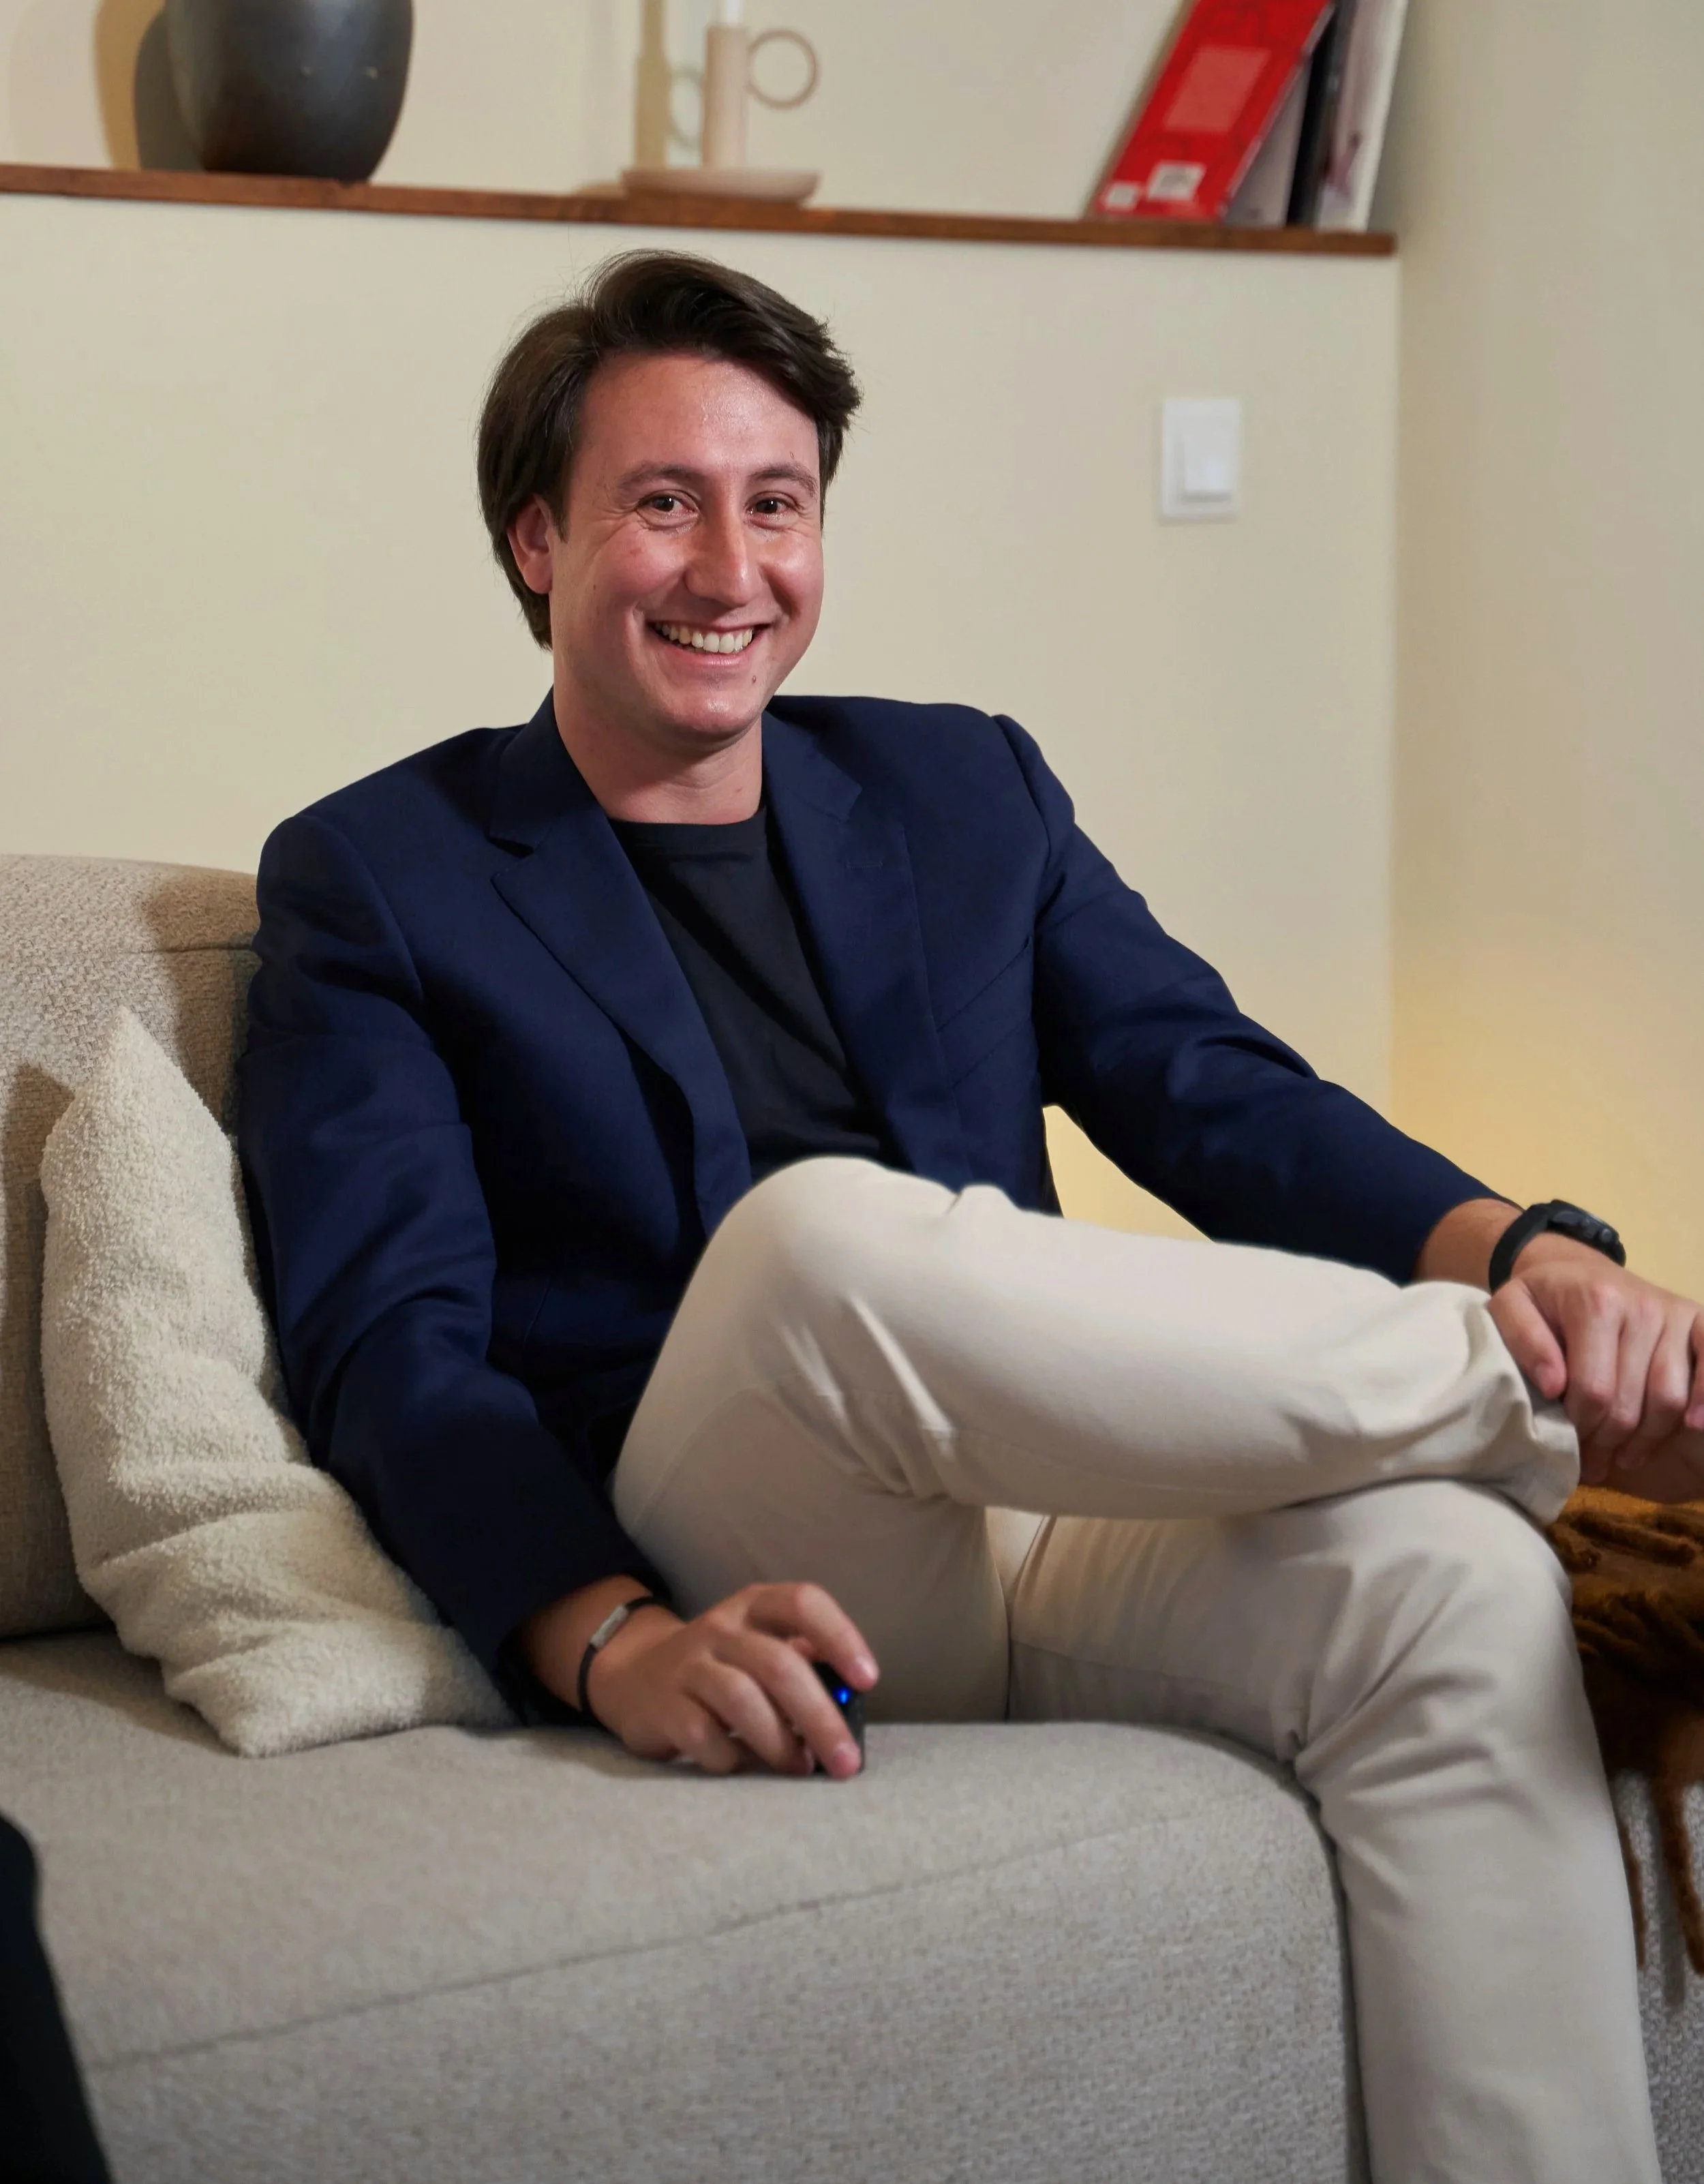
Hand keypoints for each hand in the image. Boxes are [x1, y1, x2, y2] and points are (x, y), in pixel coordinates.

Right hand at [526, 1580, 876, 1778]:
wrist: (635, 1675)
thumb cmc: (723, 1667)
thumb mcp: (761, 1646)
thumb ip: (805, 1664)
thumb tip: (851, 1700)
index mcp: (755, 1605)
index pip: (803, 1602)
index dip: (840, 1637)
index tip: (868, 1681)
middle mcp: (721, 1627)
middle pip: (779, 1665)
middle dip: (820, 1718)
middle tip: (846, 1761)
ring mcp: (688, 1665)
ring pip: (742, 1699)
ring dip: (780, 1742)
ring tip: (800, 1768)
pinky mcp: (663, 1706)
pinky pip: (704, 1736)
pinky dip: (733, 1759)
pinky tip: (746, 1767)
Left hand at [1487, 1235, 1703, 1497]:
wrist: (1579, 1270)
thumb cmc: (1544, 1298)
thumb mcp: (1511, 1307)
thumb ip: (1523, 1341)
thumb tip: (1554, 1386)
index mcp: (1596, 1302)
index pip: (1593, 1389)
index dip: (1579, 1426)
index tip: (1567, 1441)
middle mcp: (1642, 1307)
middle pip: (1630, 1401)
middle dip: (1607, 1441)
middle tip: (1592, 1461)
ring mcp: (1674, 1315)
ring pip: (1669, 1399)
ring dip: (1646, 1438)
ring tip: (1623, 1456)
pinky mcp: (1696, 1322)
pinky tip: (1691, 1426)